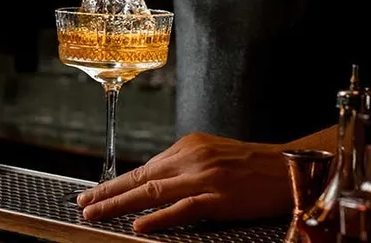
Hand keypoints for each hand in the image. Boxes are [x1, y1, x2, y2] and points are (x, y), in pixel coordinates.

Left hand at [76, 133, 290, 232]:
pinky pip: (183, 209)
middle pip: (141, 178)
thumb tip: (154, 181)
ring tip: (96, 213)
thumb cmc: (252, 164)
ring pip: (153, 192)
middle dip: (108, 192)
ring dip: (120, 204)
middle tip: (81, 203)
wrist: (288, 168)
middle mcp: (192, 158)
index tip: (92, 191)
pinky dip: (159, 218)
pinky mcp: (220, 198)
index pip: (144, 167)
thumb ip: (184, 165)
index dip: (116, 182)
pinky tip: (140, 224)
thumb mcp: (213, 154)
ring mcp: (205, 178)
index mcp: (189, 147)